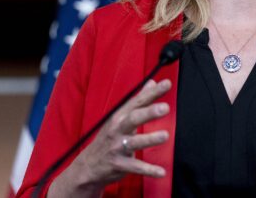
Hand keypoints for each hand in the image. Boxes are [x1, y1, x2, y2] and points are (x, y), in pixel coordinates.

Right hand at [49, 79, 171, 196]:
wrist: (89, 165)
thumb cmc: (109, 138)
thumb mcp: (121, 117)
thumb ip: (138, 101)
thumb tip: (152, 82)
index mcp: (120, 116)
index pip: (137, 101)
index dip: (152, 92)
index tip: (167, 83)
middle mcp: (118, 130)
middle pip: (133, 118)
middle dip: (149, 112)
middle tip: (165, 108)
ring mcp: (118, 147)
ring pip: (134, 142)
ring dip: (150, 139)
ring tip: (165, 135)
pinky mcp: (119, 164)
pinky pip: (135, 167)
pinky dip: (148, 170)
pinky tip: (161, 172)